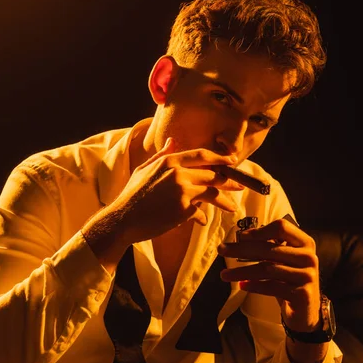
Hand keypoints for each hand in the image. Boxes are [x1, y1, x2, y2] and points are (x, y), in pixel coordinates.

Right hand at [111, 137, 244, 243]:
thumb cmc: (131, 196)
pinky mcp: (183, 209)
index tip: (232, 161)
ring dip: (224, 201)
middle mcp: (178, 173)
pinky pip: (199, 212)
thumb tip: (172, 141)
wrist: (122, 220)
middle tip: (240, 186)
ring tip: (233, 208)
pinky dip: (201, 217)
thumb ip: (161, 155)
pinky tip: (201, 221)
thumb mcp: (144, 170)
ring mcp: (182, 190)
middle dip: (229, 181)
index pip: (202, 155)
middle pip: (212, 174)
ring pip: (211, 193)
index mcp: (169, 161)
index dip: (220, 158)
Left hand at [217, 218, 320, 332]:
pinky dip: (254, 286)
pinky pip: (272, 287)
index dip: (259, 231)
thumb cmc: (290, 279)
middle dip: (241, 249)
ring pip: (267, 269)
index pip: (281, 228)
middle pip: (269, 248)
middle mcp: (308, 256)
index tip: (240, 236)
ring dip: (242, 271)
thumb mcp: (283, 259)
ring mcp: (306, 275)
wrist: (307, 310)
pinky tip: (242, 285)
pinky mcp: (302, 294)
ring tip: (224, 275)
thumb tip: (242, 236)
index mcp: (304, 242)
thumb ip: (269, 246)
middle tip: (221, 250)